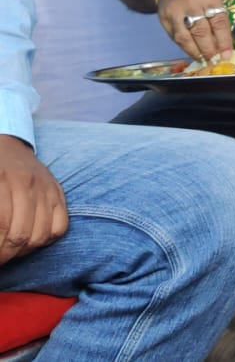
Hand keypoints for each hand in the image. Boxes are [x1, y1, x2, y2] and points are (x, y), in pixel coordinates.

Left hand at [0, 135, 67, 266]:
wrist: (7, 144)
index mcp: (1, 180)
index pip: (2, 228)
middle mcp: (26, 184)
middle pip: (19, 235)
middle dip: (6, 254)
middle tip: (0, 259)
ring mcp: (46, 188)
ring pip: (40, 235)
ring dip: (23, 251)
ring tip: (12, 252)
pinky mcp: (58, 192)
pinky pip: (60, 227)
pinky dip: (46, 240)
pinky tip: (30, 241)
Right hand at [156, 0, 233, 60]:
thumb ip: (219, 17)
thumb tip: (224, 44)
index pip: (219, 22)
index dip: (224, 41)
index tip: (227, 54)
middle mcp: (191, 3)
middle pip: (201, 32)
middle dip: (209, 50)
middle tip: (216, 60)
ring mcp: (175, 11)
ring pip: (186, 37)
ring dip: (196, 52)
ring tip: (205, 60)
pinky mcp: (164, 19)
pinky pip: (175, 38)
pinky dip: (185, 48)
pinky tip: (193, 53)